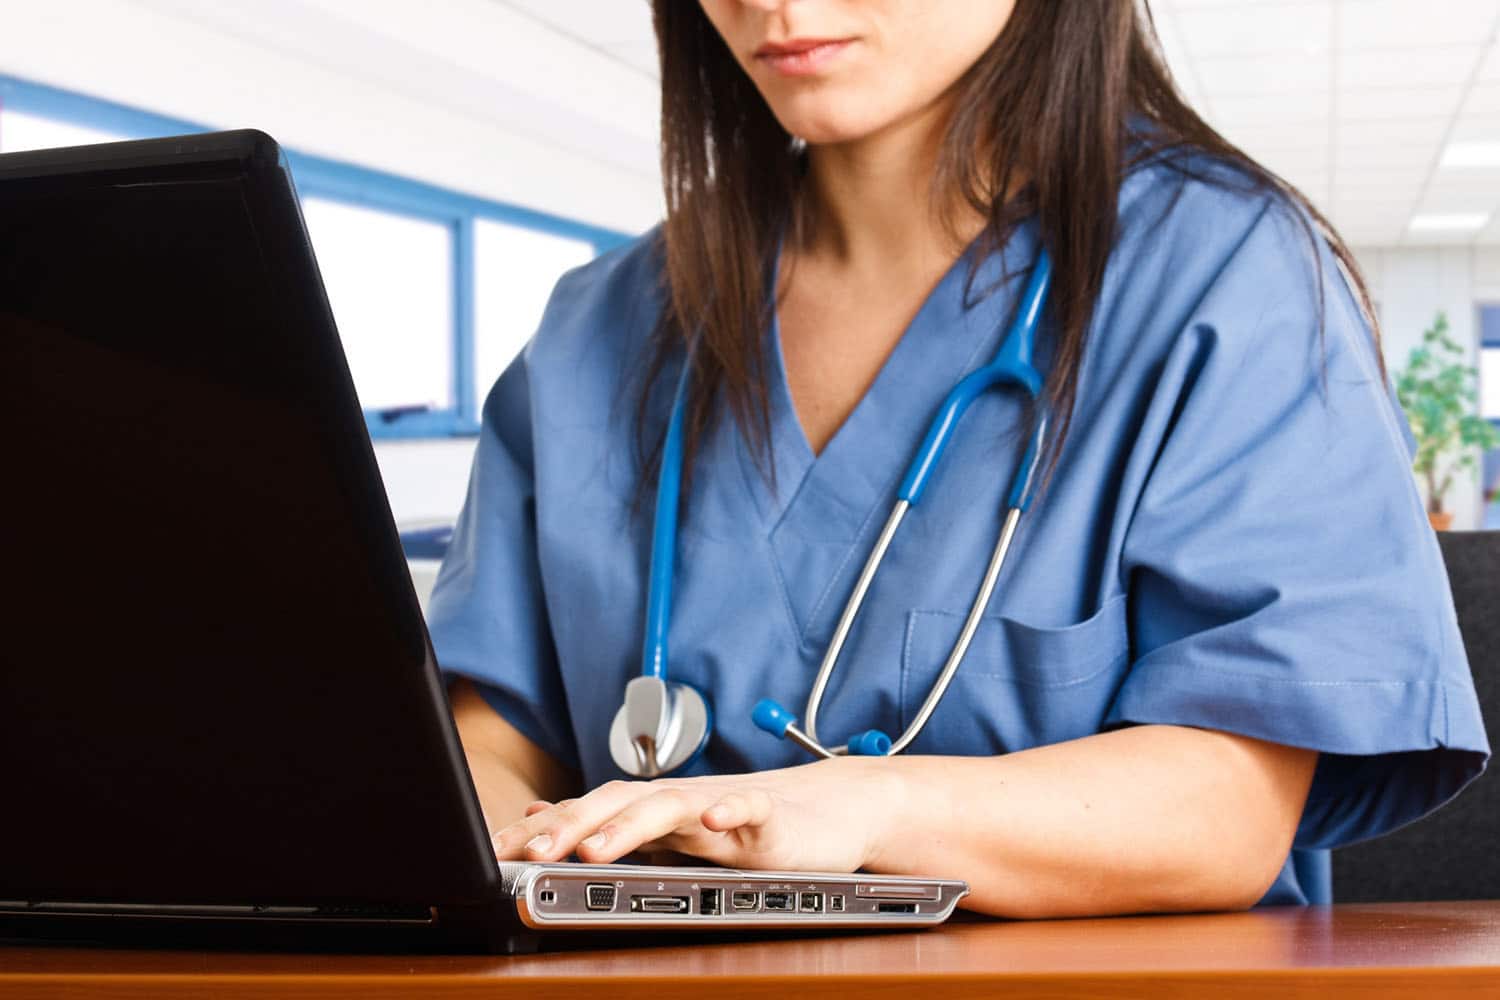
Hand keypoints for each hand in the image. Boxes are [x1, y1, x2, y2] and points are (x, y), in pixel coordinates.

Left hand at [490, 757, 905, 872]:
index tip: (495, 852)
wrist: (830, 812)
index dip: (541, 830)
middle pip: (618, 803)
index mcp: (653, 811)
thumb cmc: (748, 827)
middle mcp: (681, 804)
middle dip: (570, 825)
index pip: (586, 813)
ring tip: (594, 848)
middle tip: (529, 853)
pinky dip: (731, 810)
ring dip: (630, 825)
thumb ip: (609, 826)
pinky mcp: (772, 821)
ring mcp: (726, 808)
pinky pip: (751, 810)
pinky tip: (712, 818)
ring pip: (672, 806)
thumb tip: (538, 817)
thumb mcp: (673, 833)